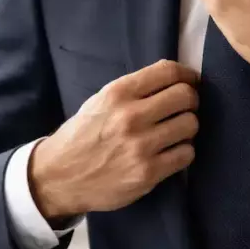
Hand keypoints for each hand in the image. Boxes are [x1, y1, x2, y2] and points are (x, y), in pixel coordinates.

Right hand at [29, 60, 198, 218]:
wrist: (59, 177)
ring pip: (190, 125)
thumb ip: (134, 90)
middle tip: (183, 110)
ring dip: (187, 128)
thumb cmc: (81, 136)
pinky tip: (170, 153)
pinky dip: (182, 152)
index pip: (168, 72)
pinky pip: (186, 154)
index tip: (189, 82)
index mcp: (117, 93)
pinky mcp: (147, 173)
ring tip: (174, 133)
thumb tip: (175, 81)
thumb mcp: (99, 102)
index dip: (186, 75)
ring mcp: (140, 146)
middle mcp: (130, 116)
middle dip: (190, 101)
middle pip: (185, 97)